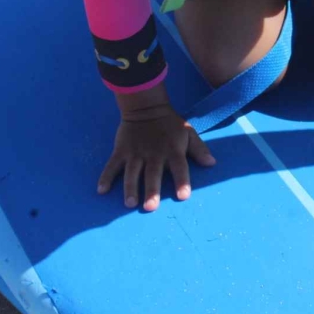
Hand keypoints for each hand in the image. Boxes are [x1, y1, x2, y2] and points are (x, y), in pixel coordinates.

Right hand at [98, 92, 214, 211]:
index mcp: (173, 151)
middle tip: (150, 207)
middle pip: (153, 173)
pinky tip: (101, 190)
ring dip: (130, 188)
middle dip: (151, 190)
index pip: (180, 167)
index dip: (182, 181)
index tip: (183, 196)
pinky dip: (106, 177)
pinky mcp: (121, 151)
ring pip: (132, 172)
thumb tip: (212, 163)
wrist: (146, 106)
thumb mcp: (188, 132)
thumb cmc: (170, 124)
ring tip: (129, 203)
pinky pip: (112, 165)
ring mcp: (136, 153)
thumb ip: (199, 149)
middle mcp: (154, 154)